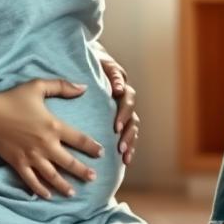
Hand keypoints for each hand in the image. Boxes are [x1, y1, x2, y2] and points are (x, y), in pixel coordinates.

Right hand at [0, 80, 103, 197]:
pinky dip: (39, 189)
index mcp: (53, 126)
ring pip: (52, 176)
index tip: (101, 153)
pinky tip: (46, 195)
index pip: (79, 139)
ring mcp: (32, 156)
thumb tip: (83, 87)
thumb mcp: (39, 86)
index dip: (92, 147)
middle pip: (69, 162)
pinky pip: (31, 180)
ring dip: (64, 185)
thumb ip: (62, 86)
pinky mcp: (18, 163)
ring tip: (73, 193)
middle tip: (94, 178)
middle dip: (83, 171)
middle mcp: (45, 145)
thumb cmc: (13, 98)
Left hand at [95, 46, 139, 164]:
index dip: (123, 107)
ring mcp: (123, 109)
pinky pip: (129, 134)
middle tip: (117, 137)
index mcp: (120, 83)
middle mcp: (124, 97)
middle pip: (131, 112)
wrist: (90, 64)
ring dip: (130, 139)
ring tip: (123, 153)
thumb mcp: (100, 63)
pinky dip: (130, 147)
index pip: (126, 95)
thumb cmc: (92, 64)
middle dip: (126, 126)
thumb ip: (110, 74)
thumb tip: (118, 87)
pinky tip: (126, 160)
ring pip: (132, 125)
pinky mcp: (120, 120)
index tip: (117, 123)